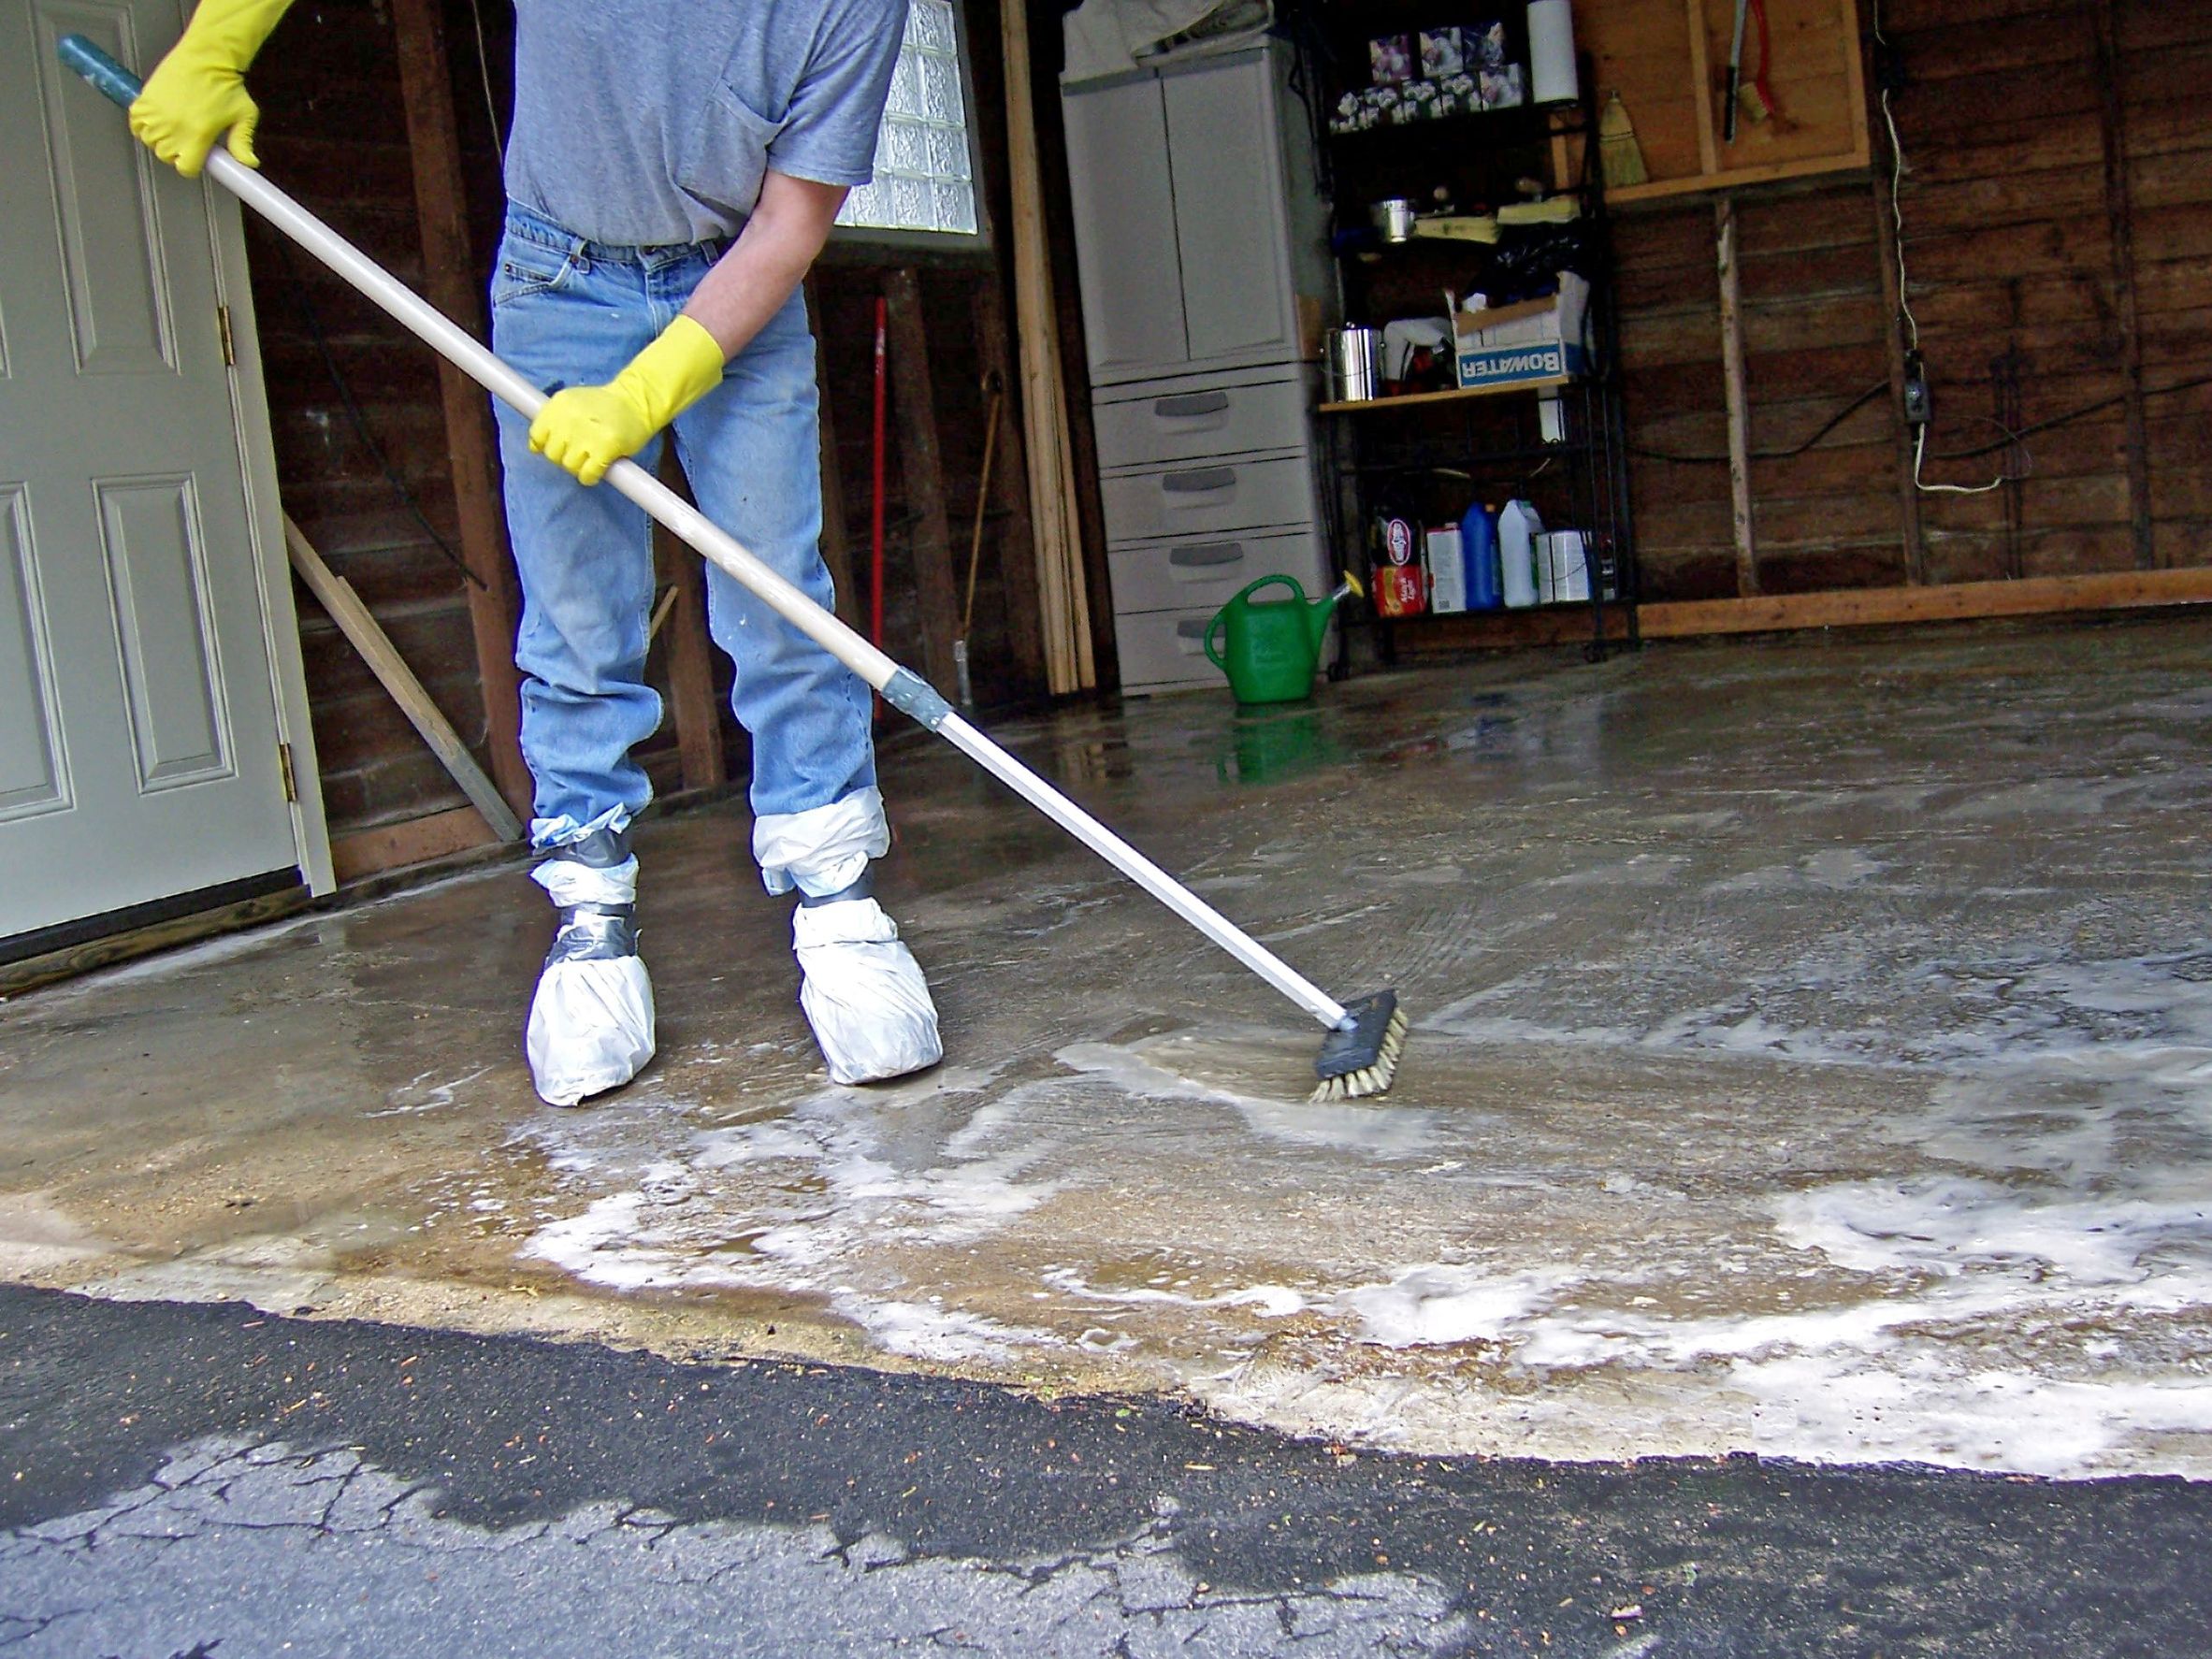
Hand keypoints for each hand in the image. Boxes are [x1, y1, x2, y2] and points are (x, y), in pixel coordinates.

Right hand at [126, 0, 292, 177]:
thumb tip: (249, 163)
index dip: (192, 164)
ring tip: (174, 128)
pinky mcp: (145, 99)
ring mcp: (157, 113)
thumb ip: (243, 142)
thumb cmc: (226, 84)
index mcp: (198, 135)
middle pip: (166, 156)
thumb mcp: (244, 116)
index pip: (185, 168)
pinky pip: (135, 123)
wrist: (206, 56)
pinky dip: (142, 125)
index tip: (197, 156)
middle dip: (176, 152)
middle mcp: (174, 127)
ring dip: (159, 139)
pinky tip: (156, 120)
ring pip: (150, 141)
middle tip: (187, 138)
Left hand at [528, 384, 658, 487]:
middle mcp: (570, 417)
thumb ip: (553, 420)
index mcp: (559, 404)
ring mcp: (587, 434)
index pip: (536, 435)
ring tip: (591, 458)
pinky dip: (590, 477)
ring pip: (569, 466)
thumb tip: (534, 448)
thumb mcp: (573, 402)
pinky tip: (598, 469)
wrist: (638, 401)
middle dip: (564, 457)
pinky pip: (587, 474)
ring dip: (579, 467)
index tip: (560, 445)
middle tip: (580, 452)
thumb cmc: (605, 406)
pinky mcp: (605, 448)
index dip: (546, 445)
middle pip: (552, 454)